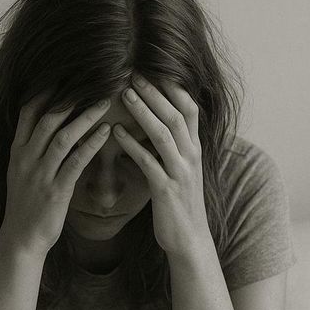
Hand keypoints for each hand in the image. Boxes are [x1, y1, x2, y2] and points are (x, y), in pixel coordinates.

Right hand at [0, 93, 111, 257]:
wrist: (21, 239)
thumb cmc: (26, 205)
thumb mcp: (21, 172)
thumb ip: (31, 149)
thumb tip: (48, 127)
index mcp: (17, 151)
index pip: (29, 111)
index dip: (47, 91)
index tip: (66, 74)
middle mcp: (26, 158)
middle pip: (48, 118)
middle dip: (71, 97)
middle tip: (93, 80)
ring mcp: (40, 174)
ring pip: (63, 136)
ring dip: (85, 116)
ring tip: (105, 101)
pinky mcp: (55, 190)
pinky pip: (75, 162)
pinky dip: (91, 144)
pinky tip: (105, 132)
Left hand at [113, 74, 212, 263]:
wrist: (189, 241)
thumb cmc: (178, 205)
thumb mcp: (178, 171)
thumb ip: (169, 149)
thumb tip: (149, 128)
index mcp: (194, 149)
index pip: (189, 108)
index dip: (173, 87)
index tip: (154, 68)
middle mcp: (191, 157)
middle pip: (177, 115)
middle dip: (156, 92)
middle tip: (134, 72)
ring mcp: (181, 173)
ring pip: (165, 134)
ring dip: (144, 111)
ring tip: (124, 93)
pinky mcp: (167, 191)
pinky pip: (149, 163)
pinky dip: (133, 145)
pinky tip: (116, 133)